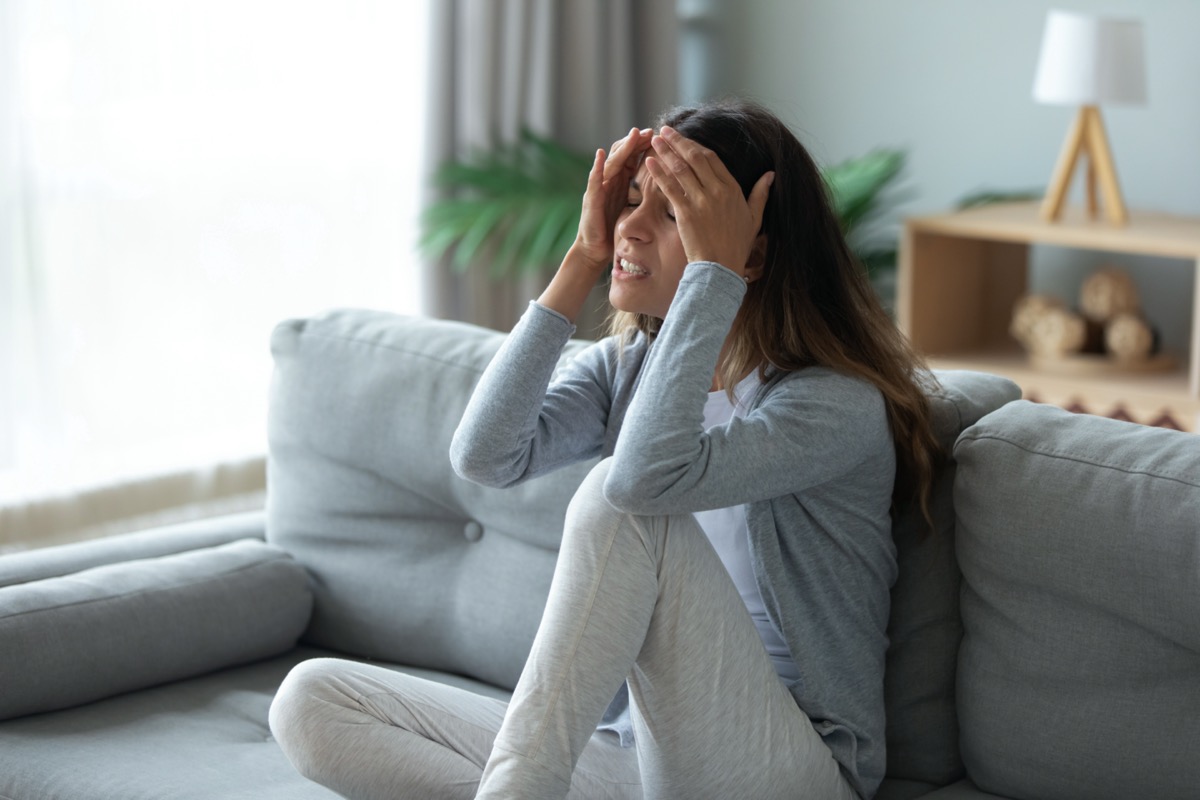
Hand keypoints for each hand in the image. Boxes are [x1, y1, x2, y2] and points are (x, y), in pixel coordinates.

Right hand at [573, 127, 653, 270]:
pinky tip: (600, 155)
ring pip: (610, 162)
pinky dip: (596, 167)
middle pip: (622, 154)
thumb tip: (664, 184)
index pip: (633, 157)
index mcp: (620, 181)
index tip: (661, 136)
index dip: (644, 145)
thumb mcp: (631, 207)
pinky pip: (594, 180)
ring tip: (632, 135)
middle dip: (635, 141)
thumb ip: (640, 192)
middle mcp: (608, 180)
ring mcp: (598, 188)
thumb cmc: (613, 229)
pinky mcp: (590, 200)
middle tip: (650, 130)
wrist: (595, 249)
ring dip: (621, 148)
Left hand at [644, 125, 773, 273]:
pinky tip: (650, 162)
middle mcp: (717, 191)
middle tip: (665, 129)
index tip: (684, 139)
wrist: (720, 267)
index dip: (696, 146)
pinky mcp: (686, 213)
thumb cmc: (736, 246)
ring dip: (666, 152)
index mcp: (732, 189)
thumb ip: (760, 194)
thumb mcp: (754, 218)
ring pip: (680, 169)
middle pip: (695, 158)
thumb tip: (771, 174)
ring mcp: (701, 201)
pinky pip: (670, 188)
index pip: (712, 159)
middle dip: (678, 141)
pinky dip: (659, 173)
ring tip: (654, 140)